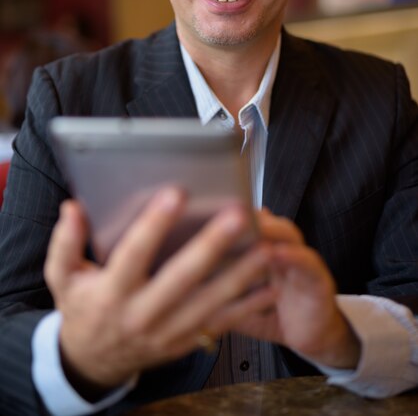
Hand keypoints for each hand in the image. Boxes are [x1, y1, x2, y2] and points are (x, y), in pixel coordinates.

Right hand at [44, 188, 277, 395]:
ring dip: (241, 275)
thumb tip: (72, 208)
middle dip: (212, 245)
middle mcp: (142, 313)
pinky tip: (270, 286)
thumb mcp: (63, 277)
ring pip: (209, 303)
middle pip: (181, 277)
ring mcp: (167, 331)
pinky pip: (220, 324)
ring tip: (265, 248)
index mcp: (112, 292)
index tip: (176, 193)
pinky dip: (247, 307)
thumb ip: (65, 242)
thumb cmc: (83, 309)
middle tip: (237, 216)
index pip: (134, 254)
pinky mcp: (185, 342)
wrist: (94, 361)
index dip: (155, 224)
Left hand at [203, 210, 360, 369]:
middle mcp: (281, 249)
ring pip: (287, 235)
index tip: (206, 209)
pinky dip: (293, 256)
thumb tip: (183, 287)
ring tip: (253, 224)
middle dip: (247, 215)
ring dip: (270, 229)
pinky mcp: (318, 279)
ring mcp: (301, 261)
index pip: (244, 227)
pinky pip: (306, 263)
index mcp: (259, 252)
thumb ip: (217, 291)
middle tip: (227, 208)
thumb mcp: (238, 306)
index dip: (227, 216)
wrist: (313, 338)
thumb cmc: (273, 316)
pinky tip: (277, 253)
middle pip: (264, 223)